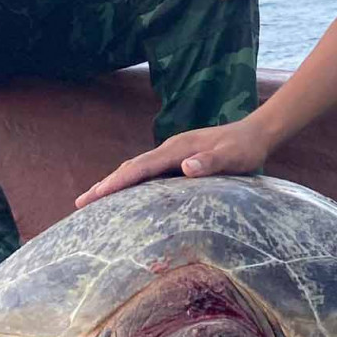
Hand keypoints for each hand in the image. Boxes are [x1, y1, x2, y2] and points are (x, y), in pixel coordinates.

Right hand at [75, 119, 273, 207]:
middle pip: (131, 168)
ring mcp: (173, 154)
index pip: (140, 168)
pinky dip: (131, 183)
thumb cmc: (245, 148)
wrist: (256, 133)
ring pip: (137, 169)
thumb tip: (186, 167)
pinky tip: (127, 195)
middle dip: (105, 185)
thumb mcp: (233, 156)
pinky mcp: (179, 160)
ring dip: (115, 183)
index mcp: (177, 150)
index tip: (94, 196)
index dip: (116, 182)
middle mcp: (170, 150)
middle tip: (80, 203)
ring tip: (94, 200)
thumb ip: (211, 161)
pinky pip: (149, 173)